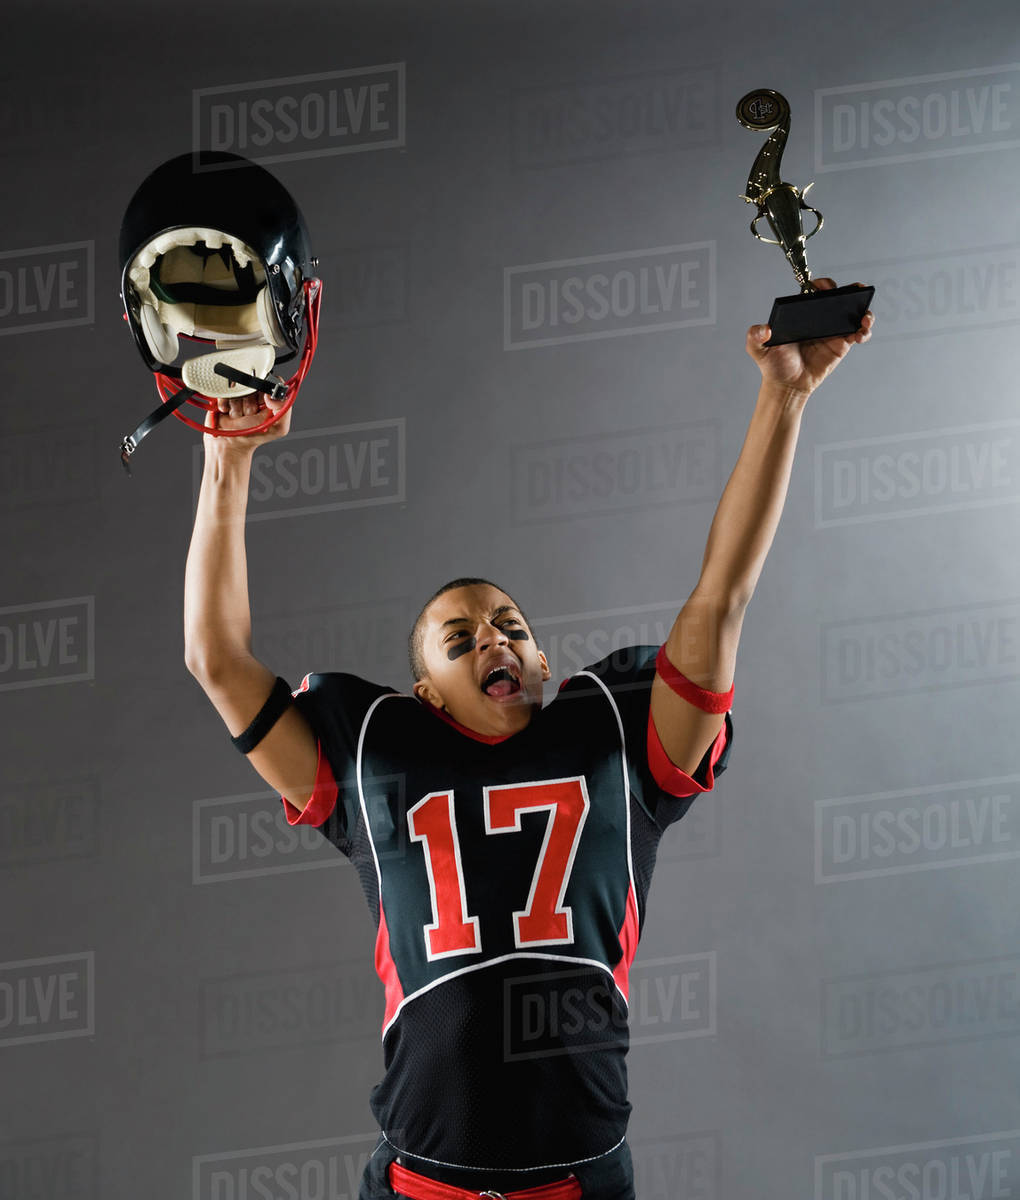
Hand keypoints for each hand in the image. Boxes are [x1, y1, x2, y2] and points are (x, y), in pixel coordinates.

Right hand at [203, 389, 292, 454]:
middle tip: (249, 415)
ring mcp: (238, 394)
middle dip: (249, 403)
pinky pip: (223, 393)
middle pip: (251, 386)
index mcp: (268, 398)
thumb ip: (284, 410)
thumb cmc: (254, 437)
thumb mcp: (278, 428)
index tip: (262, 401)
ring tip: (239, 417)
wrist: (231, 445)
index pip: (269, 382)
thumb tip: (273, 395)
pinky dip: (225, 405)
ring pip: (237, 391)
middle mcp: (253, 394)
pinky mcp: (224, 396)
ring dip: (237, 407)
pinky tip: (228, 413)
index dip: (265, 391)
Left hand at [745, 277, 873, 398]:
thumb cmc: (773, 364)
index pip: (815, 291)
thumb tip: (764, 329)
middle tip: (854, 291)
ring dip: (864, 311)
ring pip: (854, 314)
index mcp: (802, 313)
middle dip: (851, 290)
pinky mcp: (842, 345)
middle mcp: (820, 318)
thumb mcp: (758, 349)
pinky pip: (858, 334)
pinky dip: (864, 331)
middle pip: (840, 298)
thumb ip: (755, 337)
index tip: (824, 287)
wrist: (786, 385)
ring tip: (864, 317)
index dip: (822, 285)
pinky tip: (860, 334)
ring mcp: (833, 331)